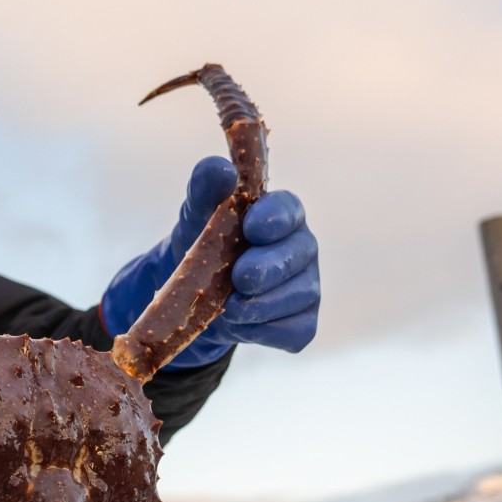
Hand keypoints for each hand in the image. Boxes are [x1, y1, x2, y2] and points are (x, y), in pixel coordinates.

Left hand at [100, 157, 319, 369]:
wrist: (195, 292)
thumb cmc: (203, 242)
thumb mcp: (197, 214)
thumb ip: (206, 187)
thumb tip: (222, 170)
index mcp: (282, 214)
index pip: (289, 210)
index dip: (274, 218)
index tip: (252, 226)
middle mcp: (301, 248)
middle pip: (298, 254)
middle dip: (268, 267)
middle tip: (239, 277)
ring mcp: (306, 286)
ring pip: (298, 296)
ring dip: (261, 304)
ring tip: (229, 306)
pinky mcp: (301, 323)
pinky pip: (293, 331)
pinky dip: (264, 331)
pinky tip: (242, 324)